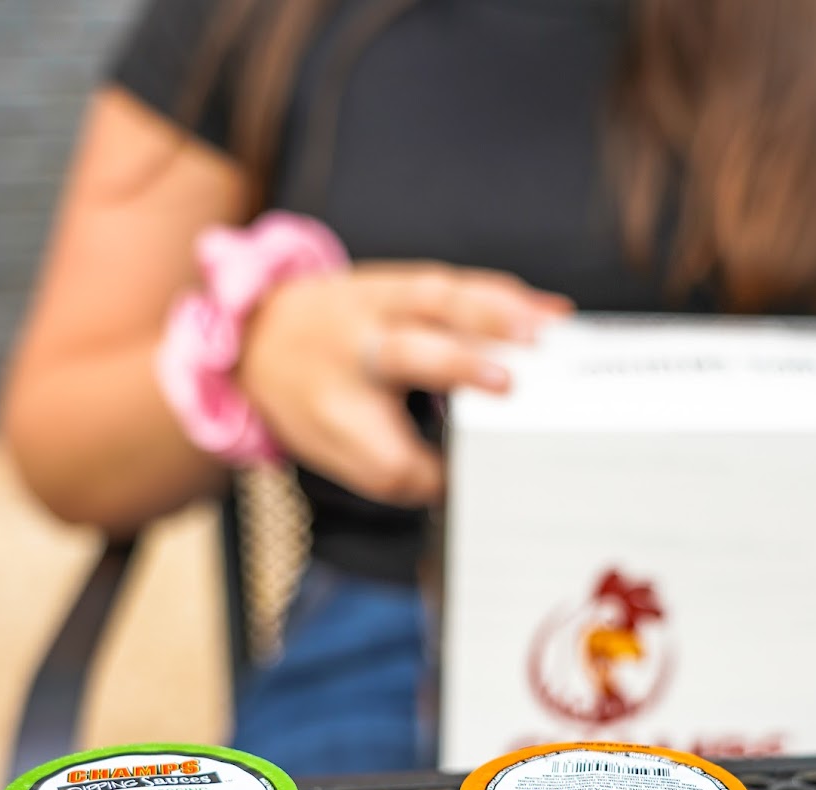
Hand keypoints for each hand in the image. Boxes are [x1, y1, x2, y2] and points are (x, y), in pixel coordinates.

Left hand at [239, 261, 571, 505]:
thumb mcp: (345, 454)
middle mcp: (353, 348)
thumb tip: (470, 477)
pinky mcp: (405, 280)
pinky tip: (547, 310)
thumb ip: (406, 472)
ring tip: (550, 332)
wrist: (266, 333)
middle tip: (513, 385)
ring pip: (438, 304)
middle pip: (409, 354)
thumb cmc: (316, 401)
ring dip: (498, 316)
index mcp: (335, 405)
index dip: (425, 470)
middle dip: (460, 366)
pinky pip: (456, 284)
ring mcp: (378, 305)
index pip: (385, 451)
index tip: (466, 483)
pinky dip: (505, 295)